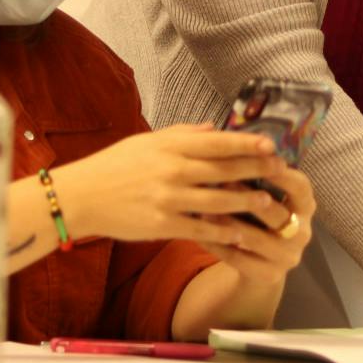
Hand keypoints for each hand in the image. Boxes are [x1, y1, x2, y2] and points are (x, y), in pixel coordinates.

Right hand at [49, 125, 290, 247]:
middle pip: (225, 170)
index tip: (270, 145)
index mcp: (170, 147)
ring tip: (269, 204)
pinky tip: (240, 234)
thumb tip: (215, 128)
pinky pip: (201, 229)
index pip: (217, 142)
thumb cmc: (115, 166)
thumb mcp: (147, 142)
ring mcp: (169, 199)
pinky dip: (223, 232)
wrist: (82, 196)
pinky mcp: (163, 225)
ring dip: (247, 203)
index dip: (247, 144)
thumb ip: (183, 135)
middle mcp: (172, 170)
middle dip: (256, 171)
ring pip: (219, 201)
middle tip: (281, 172)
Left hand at [202, 165, 314, 284]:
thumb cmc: (259, 217)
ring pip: (256, 239)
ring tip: (204, 210)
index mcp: (306, 207)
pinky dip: (219, 245)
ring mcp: (288, 257)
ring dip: (230, 223)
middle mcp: (302, 232)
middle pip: (278, 214)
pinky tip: (200, 233)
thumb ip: (257, 175)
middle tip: (222, 182)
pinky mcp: (270, 276)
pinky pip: (240, 260)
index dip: (281, 174)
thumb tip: (233, 141)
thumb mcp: (266, 195)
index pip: (301, 187)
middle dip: (248, 198)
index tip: (257, 158)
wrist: (261, 263)